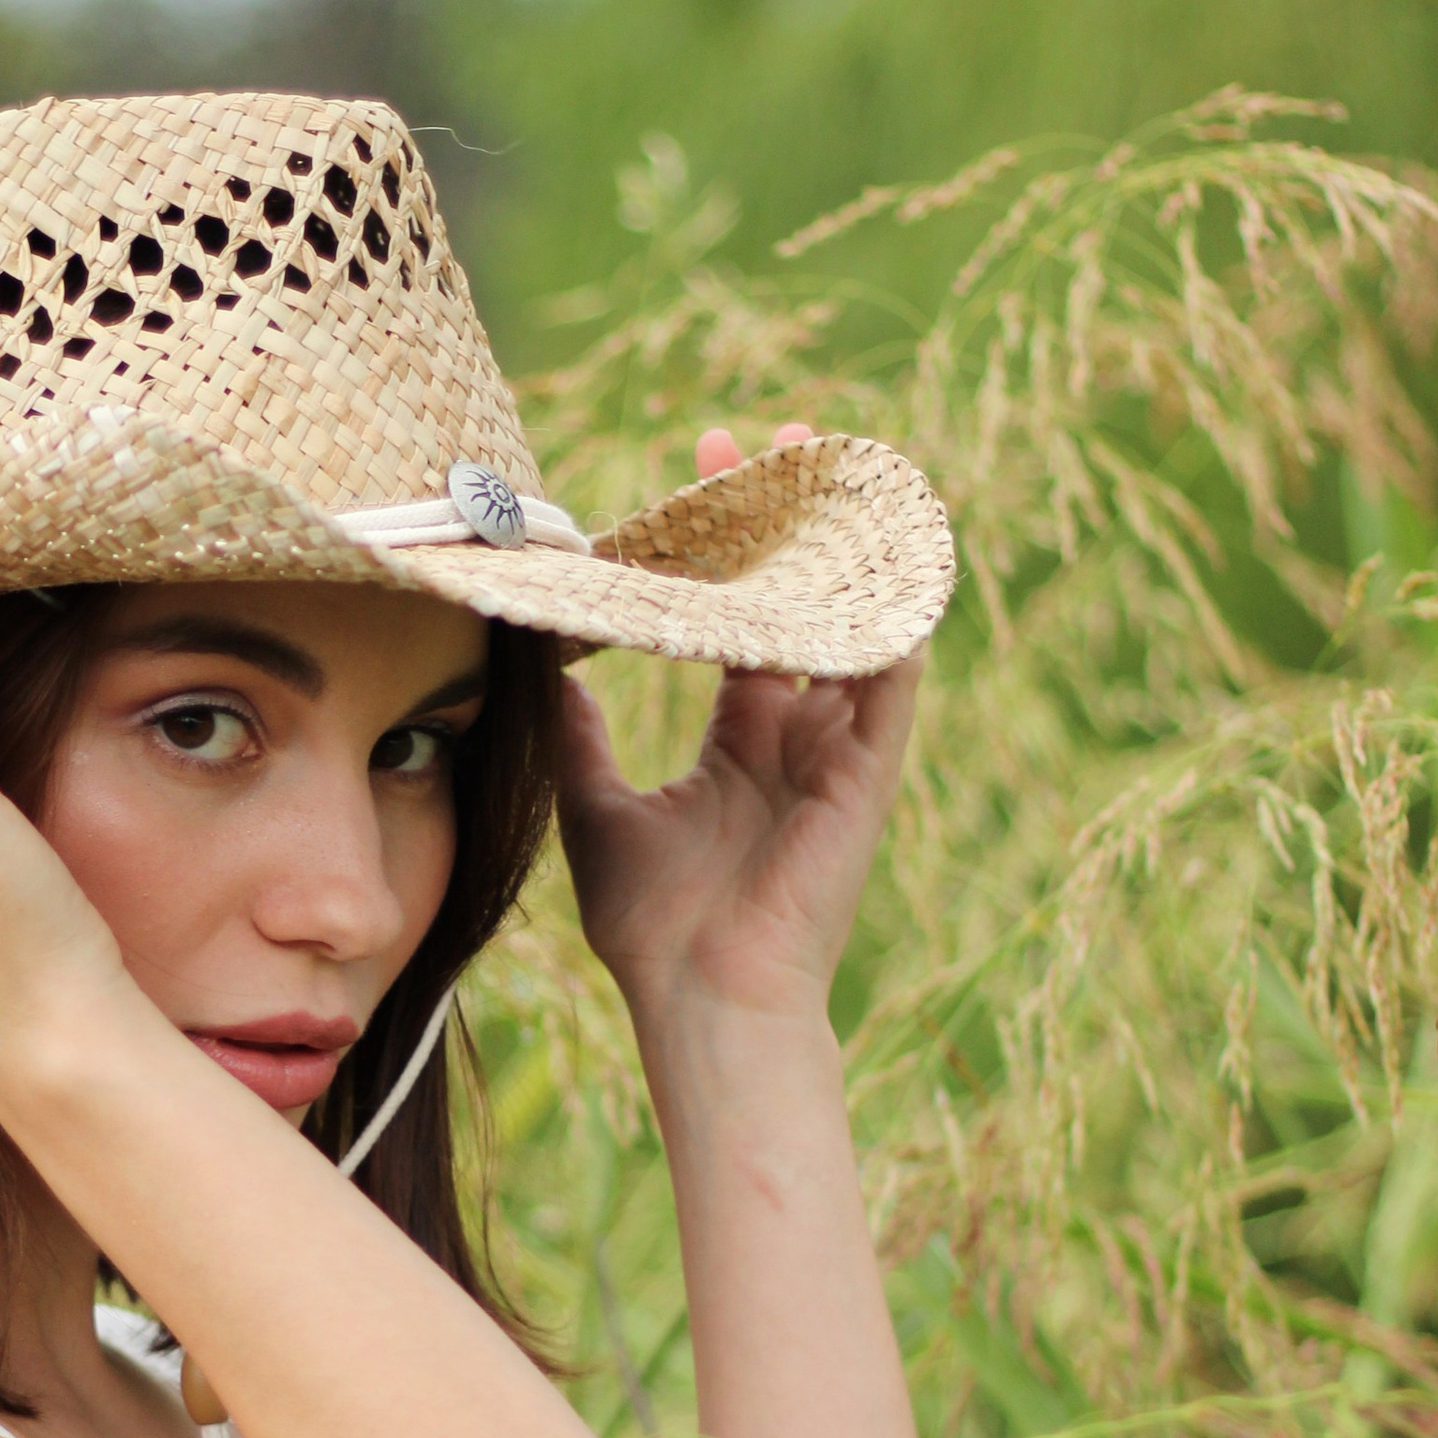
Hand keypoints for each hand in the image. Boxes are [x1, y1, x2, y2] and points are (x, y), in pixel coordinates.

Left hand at [557, 424, 923, 1025]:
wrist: (701, 1001)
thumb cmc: (651, 927)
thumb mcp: (596, 807)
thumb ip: (579, 734)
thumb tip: (547, 668)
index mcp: (742, 743)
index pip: (741, 620)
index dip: (726, 549)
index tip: (701, 473)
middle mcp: (797, 736)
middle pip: (802, 600)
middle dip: (790, 518)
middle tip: (771, 436)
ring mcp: (838, 750)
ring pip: (850, 618)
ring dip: (844, 539)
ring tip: (829, 458)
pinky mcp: (868, 770)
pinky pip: (890, 670)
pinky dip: (890, 605)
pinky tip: (883, 539)